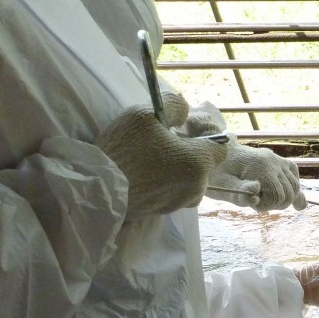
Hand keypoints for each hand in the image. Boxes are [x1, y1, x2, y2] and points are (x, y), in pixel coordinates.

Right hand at [95, 96, 229, 218]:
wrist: (96, 187)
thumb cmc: (123, 149)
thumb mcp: (145, 114)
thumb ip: (174, 105)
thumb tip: (186, 110)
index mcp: (198, 163)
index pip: (221, 147)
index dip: (207, 134)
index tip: (188, 127)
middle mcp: (196, 187)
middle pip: (205, 165)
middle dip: (191, 151)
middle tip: (165, 141)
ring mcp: (180, 202)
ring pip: (191, 181)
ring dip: (179, 169)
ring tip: (155, 159)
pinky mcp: (164, 212)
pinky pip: (174, 193)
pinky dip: (167, 182)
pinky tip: (146, 174)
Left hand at [184, 106, 304, 211]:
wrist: (215, 152)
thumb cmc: (216, 173)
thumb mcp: (223, 186)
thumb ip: (239, 192)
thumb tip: (256, 194)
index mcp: (261, 167)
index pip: (278, 196)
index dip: (266, 206)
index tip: (252, 203)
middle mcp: (274, 161)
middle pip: (289, 193)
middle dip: (275, 204)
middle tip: (258, 202)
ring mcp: (278, 160)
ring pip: (295, 187)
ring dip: (284, 198)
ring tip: (267, 199)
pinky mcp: (279, 161)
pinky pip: (295, 175)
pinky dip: (293, 187)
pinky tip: (285, 194)